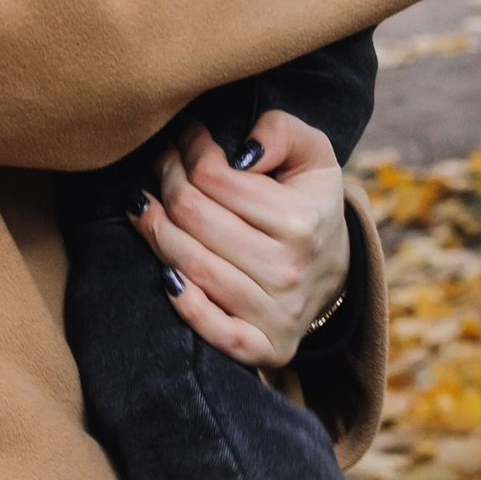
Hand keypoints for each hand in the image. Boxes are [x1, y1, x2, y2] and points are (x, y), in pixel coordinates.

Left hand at [133, 108, 351, 371]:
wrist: (335, 271)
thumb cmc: (310, 202)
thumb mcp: (312, 154)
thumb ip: (281, 131)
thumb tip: (243, 152)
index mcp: (300, 220)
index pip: (213, 178)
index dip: (188, 150)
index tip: (183, 140)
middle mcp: (288, 270)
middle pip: (192, 217)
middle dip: (166, 181)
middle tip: (161, 167)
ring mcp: (275, 314)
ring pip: (188, 264)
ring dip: (155, 229)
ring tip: (145, 205)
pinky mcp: (262, 347)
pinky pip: (210, 328)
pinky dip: (181, 300)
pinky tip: (164, 270)